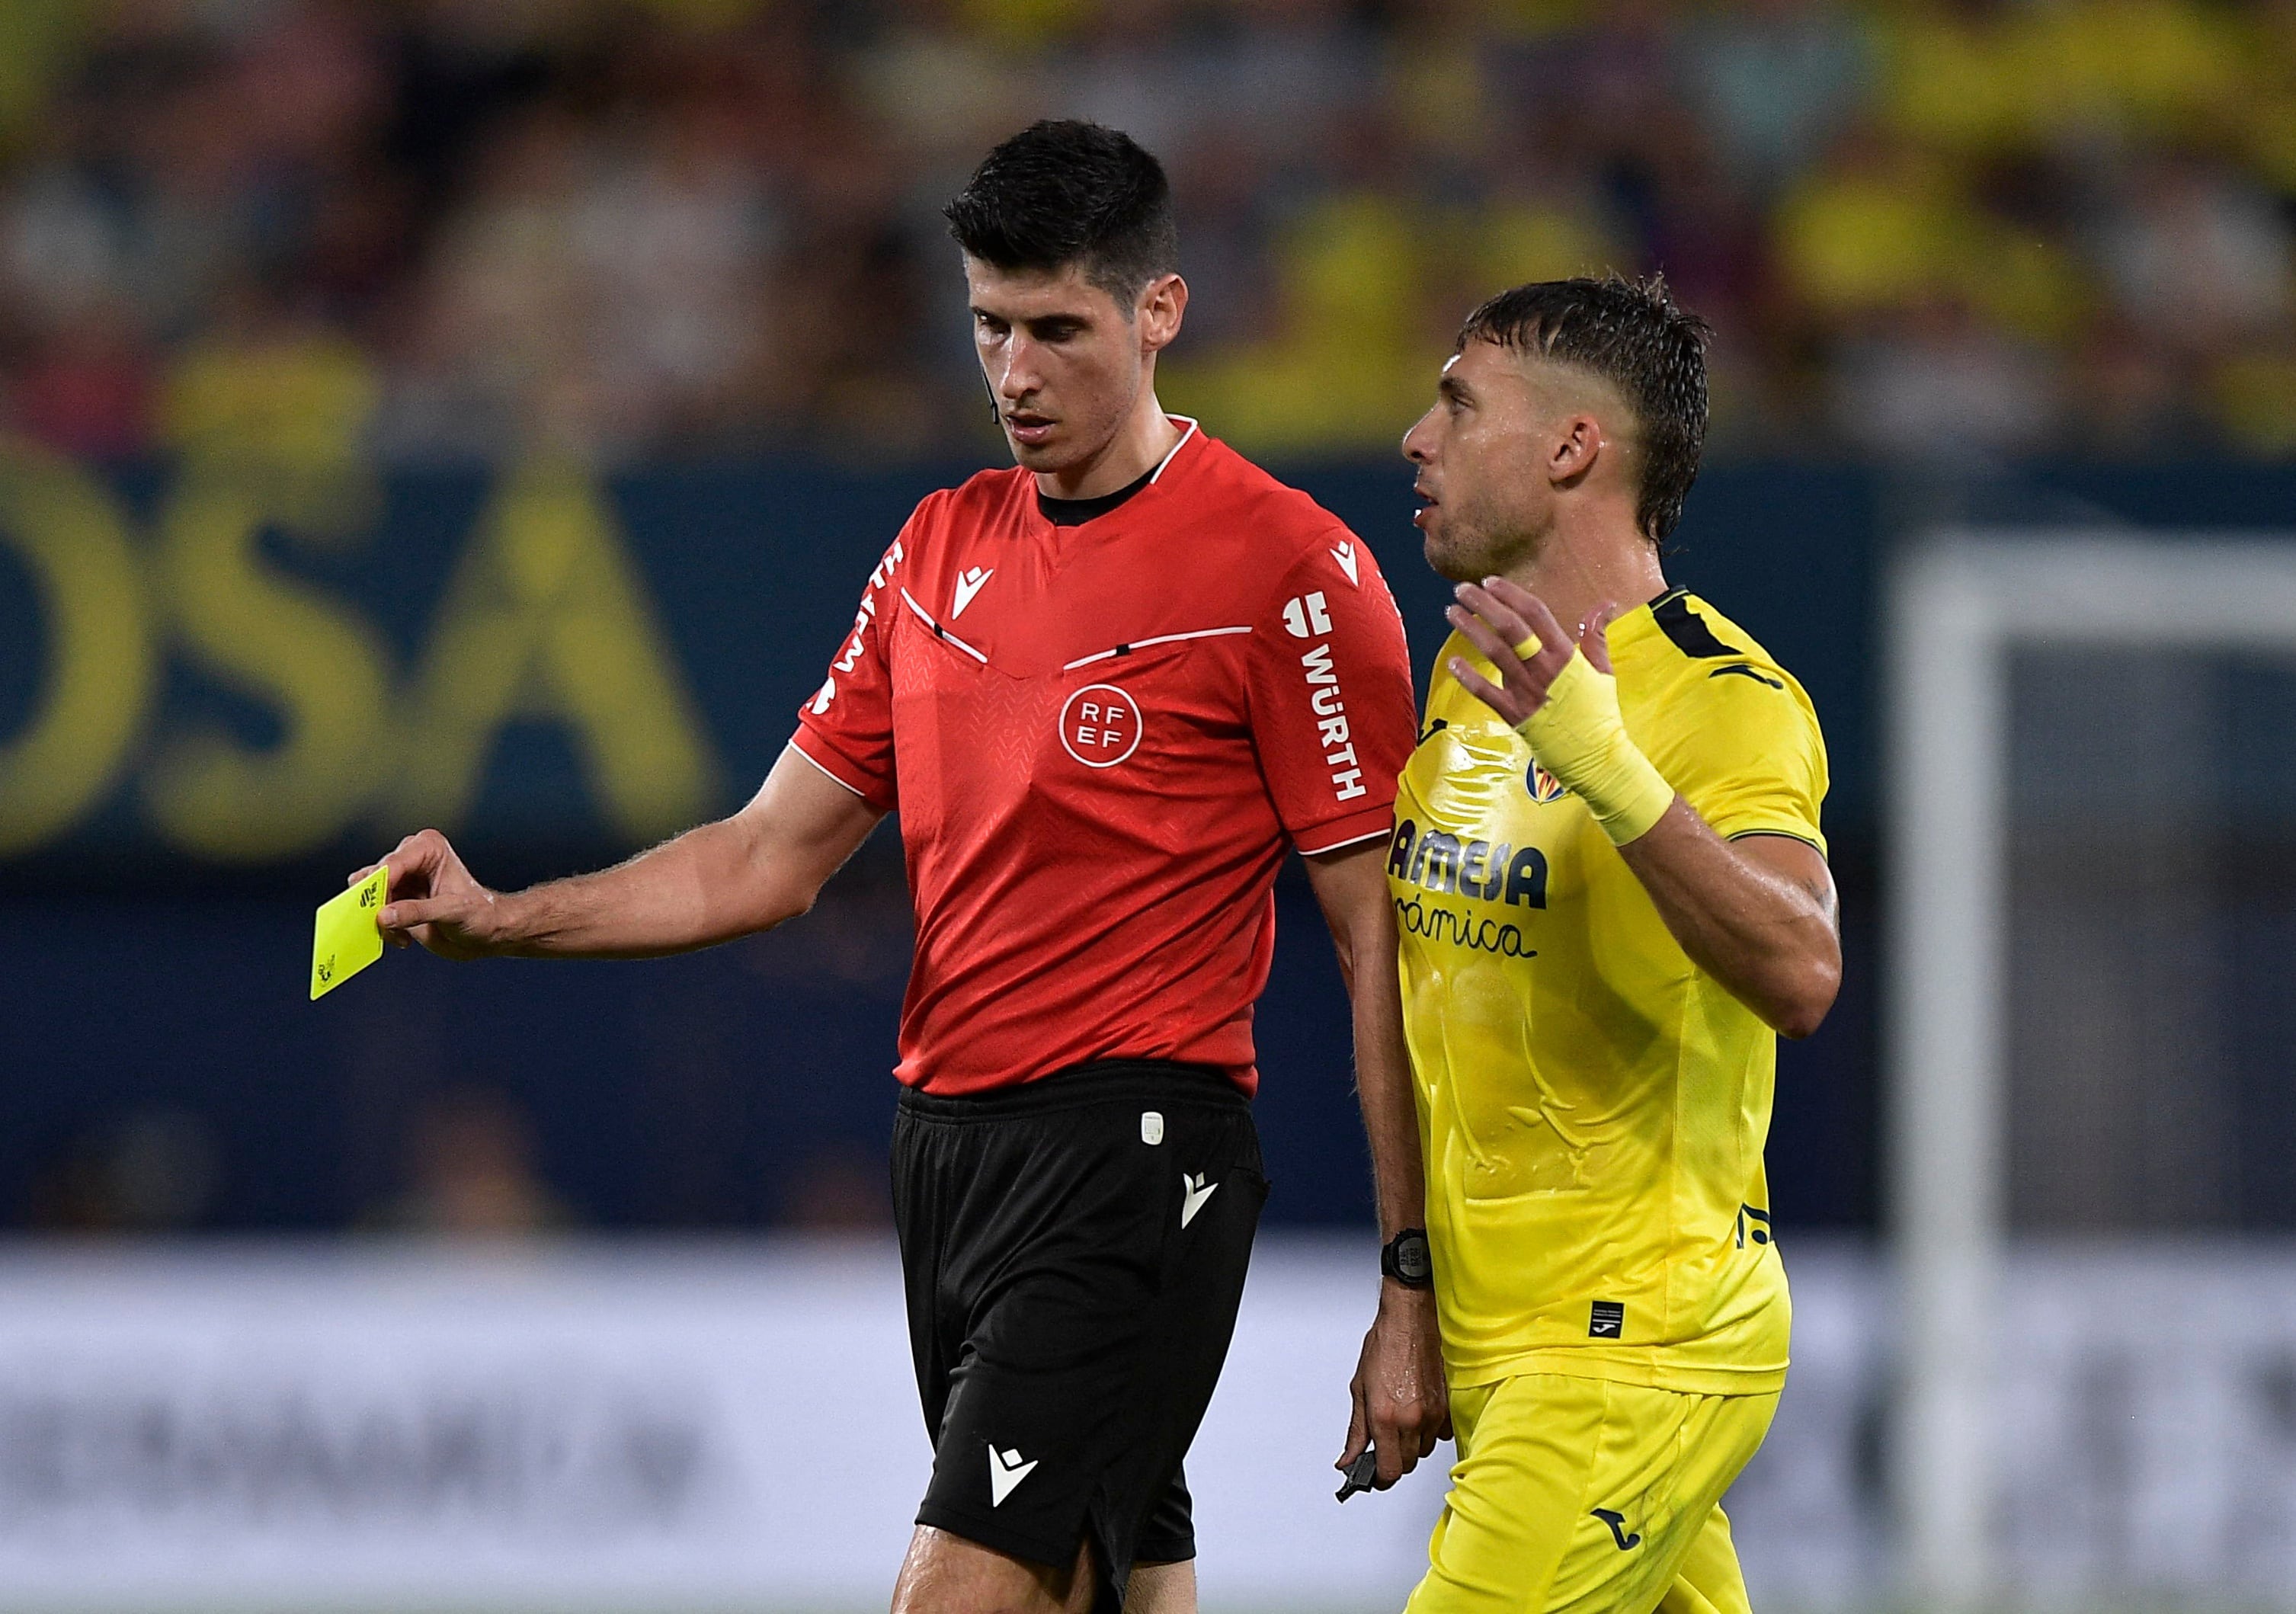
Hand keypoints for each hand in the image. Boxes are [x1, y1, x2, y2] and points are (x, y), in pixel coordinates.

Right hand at [352, 829, 503, 959]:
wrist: (487, 932)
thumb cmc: (481, 915)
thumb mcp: (452, 913)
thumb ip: (418, 912)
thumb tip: (384, 916)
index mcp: (428, 847)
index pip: (391, 865)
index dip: (379, 887)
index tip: (374, 910)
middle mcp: (410, 858)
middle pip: (373, 877)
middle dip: (377, 904)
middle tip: (387, 925)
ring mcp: (401, 879)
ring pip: (368, 895)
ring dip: (378, 918)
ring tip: (401, 935)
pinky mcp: (395, 898)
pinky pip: (372, 911)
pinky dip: (382, 927)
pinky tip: (403, 938)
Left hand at [1335, 1283, 1449, 1490]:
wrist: (1411, 1319)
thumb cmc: (1385, 1345)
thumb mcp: (1359, 1389)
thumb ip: (1355, 1430)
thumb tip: (1348, 1458)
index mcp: (1385, 1417)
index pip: (1388, 1470)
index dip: (1379, 1479)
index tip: (1373, 1477)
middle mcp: (1412, 1420)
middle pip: (1406, 1464)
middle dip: (1393, 1461)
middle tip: (1382, 1446)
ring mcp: (1434, 1414)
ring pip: (1423, 1450)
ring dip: (1411, 1445)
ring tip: (1400, 1422)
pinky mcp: (1448, 1406)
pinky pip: (1441, 1434)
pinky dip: (1430, 1431)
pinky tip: (1418, 1414)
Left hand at [1443, 577, 1617, 728]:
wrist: (1594, 754)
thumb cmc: (1597, 710)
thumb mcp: (1602, 669)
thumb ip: (1596, 634)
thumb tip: (1606, 604)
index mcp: (1566, 655)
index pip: (1536, 614)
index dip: (1511, 594)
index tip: (1491, 581)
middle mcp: (1544, 669)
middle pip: (1510, 628)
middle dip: (1484, 605)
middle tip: (1462, 589)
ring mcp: (1528, 692)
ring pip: (1494, 654)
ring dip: (1470, 630)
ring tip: (1451, 613)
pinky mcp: (1515, 715)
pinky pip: (1486, 693)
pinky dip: (1468, 677)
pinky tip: (1453, 662)